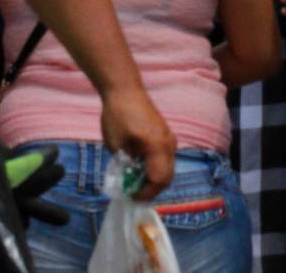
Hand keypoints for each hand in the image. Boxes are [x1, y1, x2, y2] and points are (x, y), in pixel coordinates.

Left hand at [99, 85, 174, 201]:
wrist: (124, 90)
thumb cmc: (117, 115)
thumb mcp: (116, 145)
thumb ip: (125, 166)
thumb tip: (128, 182)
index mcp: (157, 147)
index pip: (159, 180)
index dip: (145, 193)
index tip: (130, 196)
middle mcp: (169, 144)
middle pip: (167, 177)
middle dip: (151, 188)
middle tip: (133, 192)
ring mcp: (170, 139)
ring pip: (168, 168)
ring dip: (154, 178)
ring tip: (134, 180)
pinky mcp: (166, 135)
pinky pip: (165, 158)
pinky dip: (155, 167)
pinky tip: (139, 166)